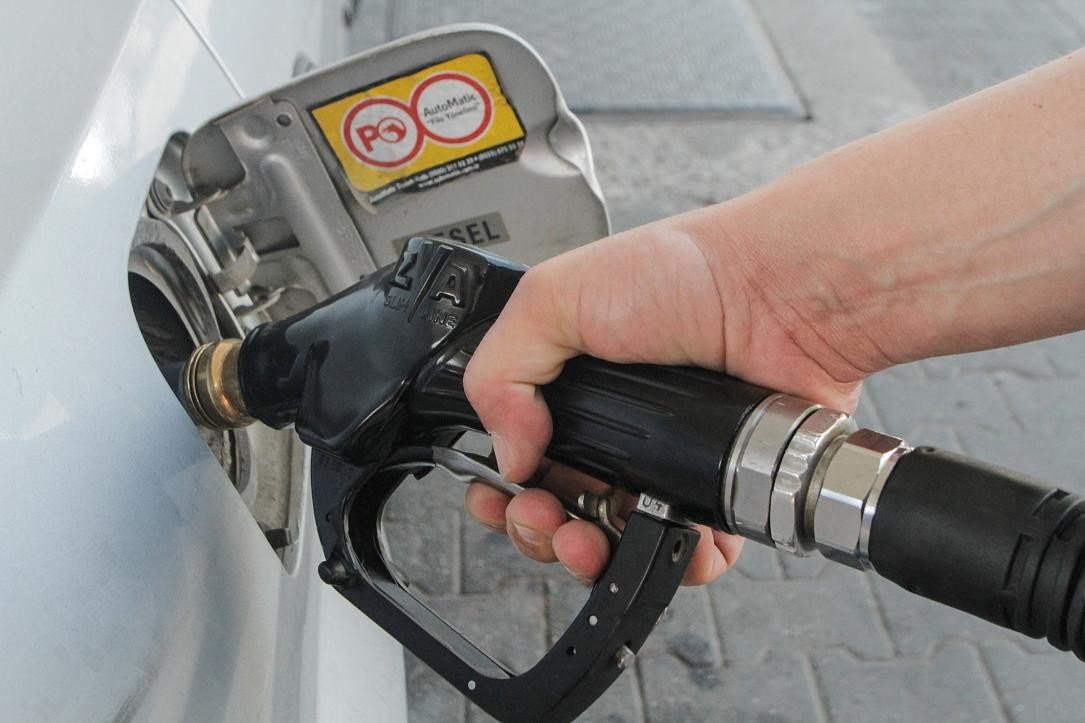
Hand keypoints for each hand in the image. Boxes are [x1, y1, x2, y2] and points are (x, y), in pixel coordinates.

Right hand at [462, 208, 865, 585]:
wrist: (779, 293)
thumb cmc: (686, 274)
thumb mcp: (555, 296)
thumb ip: (502, 370)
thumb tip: (505, 453)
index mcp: (573, 386)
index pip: (519, 453)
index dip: (500, 486)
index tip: (495, 497)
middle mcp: (617, 427)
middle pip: (557, 507)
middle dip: (534, 527)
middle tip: (538, 516)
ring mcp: (665, 462)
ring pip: (612, 538)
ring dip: (586, 555)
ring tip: (583, 537)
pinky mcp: (716, 490)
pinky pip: (687, 551)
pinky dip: (668, 565)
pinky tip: (652, 545)